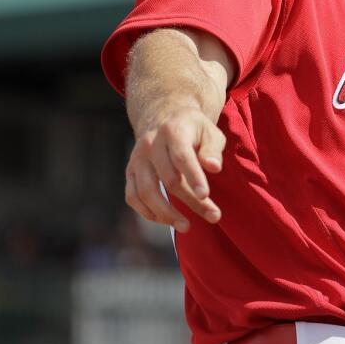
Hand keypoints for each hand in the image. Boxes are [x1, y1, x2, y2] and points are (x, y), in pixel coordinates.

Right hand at [125, 104, 225, 231]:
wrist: (164, 117)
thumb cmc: (194, 130)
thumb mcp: (210, 132)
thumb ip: (213, 149)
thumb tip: (213, 167)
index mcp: (173, 131)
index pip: (182, 157)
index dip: (193, 177)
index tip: (205, 195)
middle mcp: (150, 144)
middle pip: (169, 179)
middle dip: (192, 201)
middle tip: (214, 216)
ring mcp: (137, 159)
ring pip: (147, 192)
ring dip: (167, 213)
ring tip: (187, 226)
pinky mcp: (130, 171)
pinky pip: (133, 196)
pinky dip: (147, 212)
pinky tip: (166, 220)